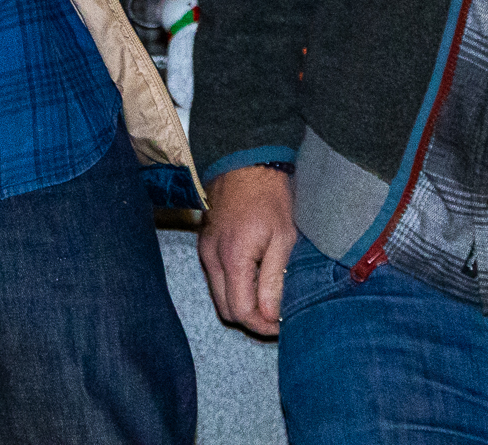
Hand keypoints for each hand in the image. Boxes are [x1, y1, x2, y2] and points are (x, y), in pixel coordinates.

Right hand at [198, 165, 298, 334]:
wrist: (245, 162)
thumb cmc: (269, 196)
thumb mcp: (283, 238)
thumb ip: (274, 279)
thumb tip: (270, 315)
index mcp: (233, 258)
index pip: (241, 311)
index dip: (261, 326)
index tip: (281, 326)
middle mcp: (212, 258)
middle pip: (225, 309)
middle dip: (251, 319)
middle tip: (276, 316)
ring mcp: (205, 250)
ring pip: (219, 295)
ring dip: (242, 303)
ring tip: (269, 297)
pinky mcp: (205, 243)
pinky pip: (216, 278)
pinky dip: (233, 286)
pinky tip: (255, 277)